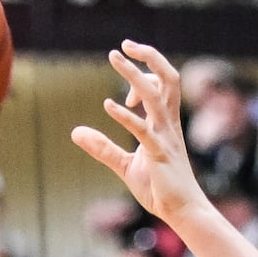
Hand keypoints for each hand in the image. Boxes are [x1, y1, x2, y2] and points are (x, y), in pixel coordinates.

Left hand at [71, 40, 207, 224]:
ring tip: (115, 57)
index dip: (141, 78)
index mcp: (165, 124)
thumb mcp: (125, 165)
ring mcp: (166, 138)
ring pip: (156, 96)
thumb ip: (102, 147)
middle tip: (125, 45)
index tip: (121, 95)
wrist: (182, 212)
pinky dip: (126, 116)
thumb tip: (75, 132)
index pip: (161, 85)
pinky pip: (143, 130)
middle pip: (168, 79)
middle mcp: (168, 125)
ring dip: (135, 76)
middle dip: (149, 57)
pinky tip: (108, 105)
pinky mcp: (159, 155)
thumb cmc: (160, 189)